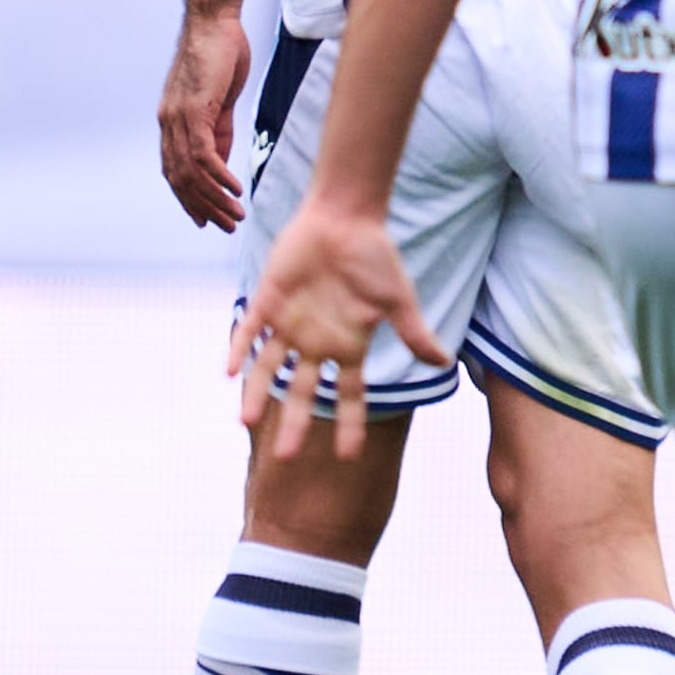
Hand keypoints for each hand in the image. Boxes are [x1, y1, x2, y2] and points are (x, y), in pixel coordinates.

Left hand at [159, 5, 251, 230]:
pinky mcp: (194, 111)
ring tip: (236, 215)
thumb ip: (217, 130)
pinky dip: (219, 175)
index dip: (188, 198)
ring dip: (214, 198)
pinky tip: (234, 189)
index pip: (175, 171)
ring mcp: (178, 119)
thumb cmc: (219, 54)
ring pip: (191, 172)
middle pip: (180, 178)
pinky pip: (204, 154)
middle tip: (224, 226)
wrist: (214, 22)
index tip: (206, 219)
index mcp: (173, 122)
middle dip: (202, 207)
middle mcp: (169, 124)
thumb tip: (219, 161)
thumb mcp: (219, 100)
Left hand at [230, 199, 437, 462]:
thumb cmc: (375, 256)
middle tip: (285, 457)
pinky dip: (240, 349)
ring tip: (245, 421)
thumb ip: (414, 332)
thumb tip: (443, 363)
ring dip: (257, 394)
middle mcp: (316, 341)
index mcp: (349, 344)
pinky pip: (250, 331)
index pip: (349, 393)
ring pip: (268, 368)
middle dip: (294, 423)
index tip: (348, 456)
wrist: (344, 217)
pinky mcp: (268, 301)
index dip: (348, 423)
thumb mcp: (399, 299)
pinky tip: (231, 371)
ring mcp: (290, 323)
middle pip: (303, 391)